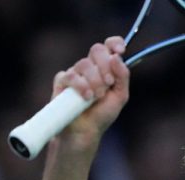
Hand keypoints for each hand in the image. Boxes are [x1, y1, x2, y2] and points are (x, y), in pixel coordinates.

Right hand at [52, 36, 129, 151]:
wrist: (85, 131)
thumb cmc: (102, 114)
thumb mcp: (120, 96)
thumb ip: (123, 77)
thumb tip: (117, 57)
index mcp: (106, 68)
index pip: (109, 46)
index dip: (114, 43)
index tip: (120, 51)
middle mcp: (90, 67)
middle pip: (97, 50)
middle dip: (104, 66)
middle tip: (108, 83)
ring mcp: (75, 73)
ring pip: (84, 64)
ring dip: (94, 81)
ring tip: (96, 97)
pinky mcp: (62, 82)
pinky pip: (70, 75)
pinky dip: (80, 85)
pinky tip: (85, 97)